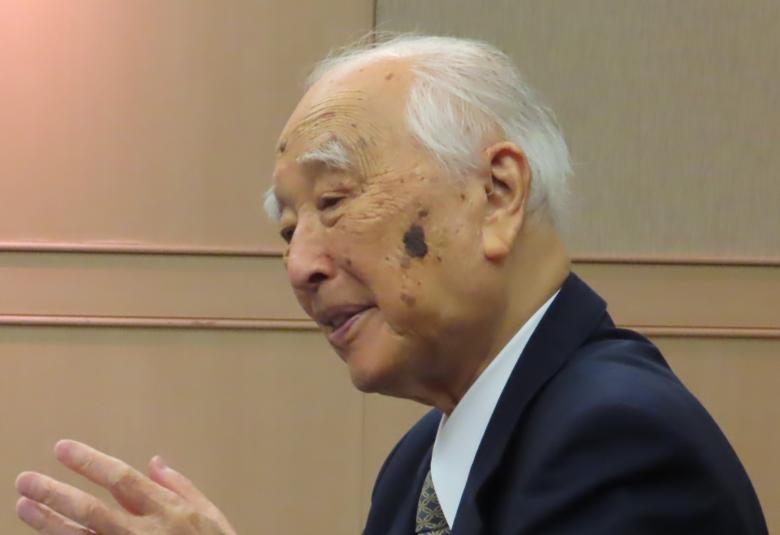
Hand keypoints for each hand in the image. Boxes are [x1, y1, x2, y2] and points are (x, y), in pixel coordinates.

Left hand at [15, 439, 237, 534]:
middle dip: (56, 494)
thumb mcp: (210, 516)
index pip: (121, 480)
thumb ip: (181, 488)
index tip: (62, 449)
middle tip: (25, 480)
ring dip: (49, 523)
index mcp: (168, 511)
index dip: (90, 462)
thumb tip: (154, 462)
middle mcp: (146, 534)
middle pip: (91, 511)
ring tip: (23, 505)